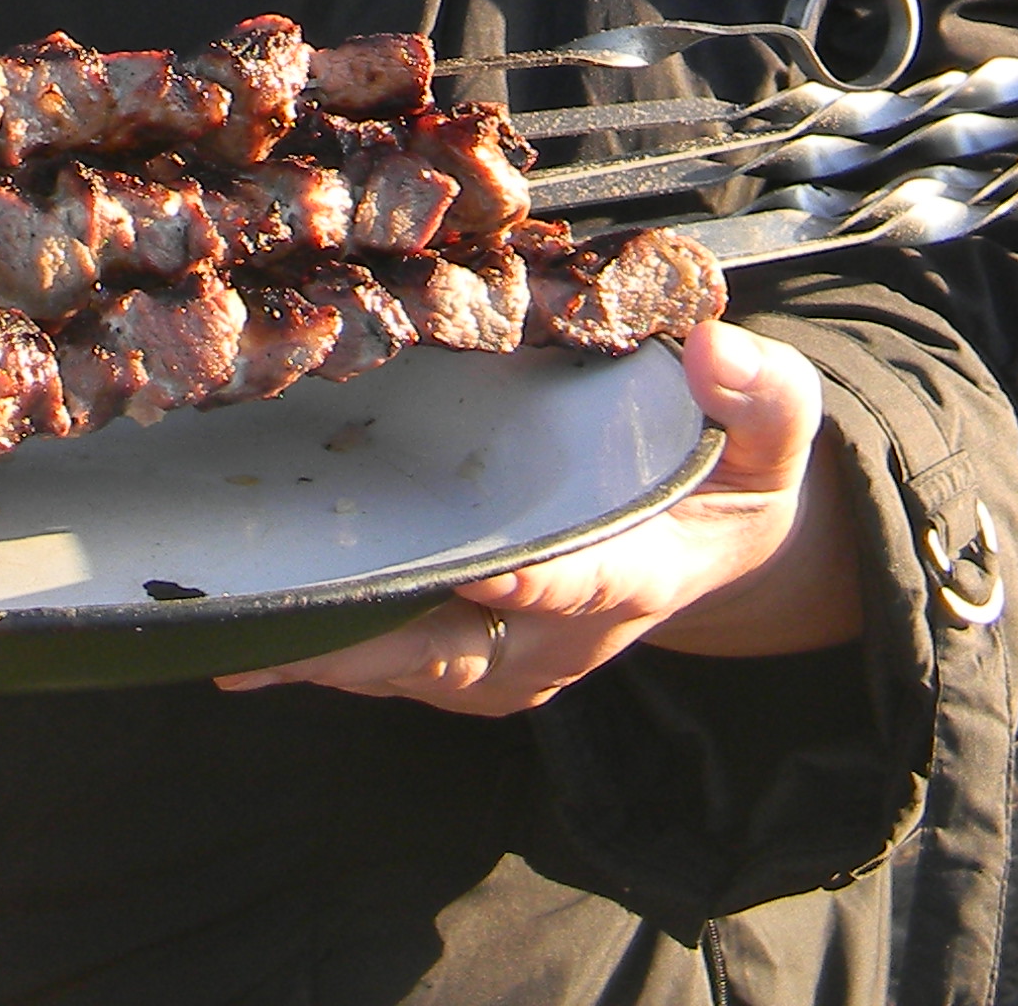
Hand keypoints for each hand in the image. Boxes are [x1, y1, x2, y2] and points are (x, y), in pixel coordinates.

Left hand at [212, 321, 864, 716]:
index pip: (581, 579)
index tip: (475, 568)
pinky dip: (330, 651)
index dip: (527, 579)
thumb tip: (711, 350)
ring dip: (332, 657)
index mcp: (643, 569)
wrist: (722, 540)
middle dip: (375, 644)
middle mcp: (569, 630)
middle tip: (285, 629)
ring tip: (241, 645)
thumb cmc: (736, 468)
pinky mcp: (476, 655)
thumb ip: (758, 391)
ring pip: (414, 666)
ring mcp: (519, 654)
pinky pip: (398, 662)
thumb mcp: (777, 426)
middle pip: (464, 651)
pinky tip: (254, 638)